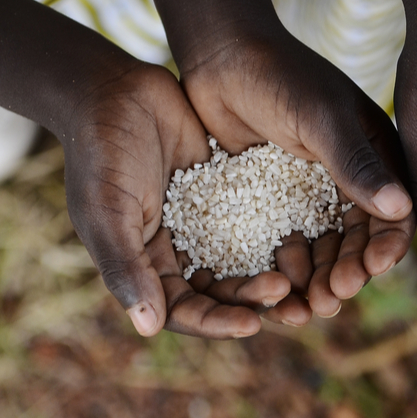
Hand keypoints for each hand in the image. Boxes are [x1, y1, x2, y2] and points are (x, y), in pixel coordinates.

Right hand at [65, 63, 294, 337]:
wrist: (117, 90)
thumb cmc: (101, 153)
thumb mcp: (108, 212)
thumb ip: (125, 266)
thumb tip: (149, 328)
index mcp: (146, 264)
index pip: (185, 309)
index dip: (217, 321)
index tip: (253, 324)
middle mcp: (180, 249)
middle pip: (224, 290)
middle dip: (256, 300)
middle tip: (292, 297)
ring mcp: (208, 220)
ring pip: (249, 258)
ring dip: (277, 272)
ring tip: (311, 279)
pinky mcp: (232, 190)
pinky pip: (263, 218)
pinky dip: (285, 231)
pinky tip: (315, 236)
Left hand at [178, 25, 415, 319]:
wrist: (218, 54)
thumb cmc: (278, 75)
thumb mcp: (321, 119)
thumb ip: (357, 164)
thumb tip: (402, 210)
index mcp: (377, 156)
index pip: (394, 212)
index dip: (385, 247)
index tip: (370, 272)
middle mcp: (350, 178)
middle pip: (358, 241)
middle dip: (348, 274)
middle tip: (330, 300)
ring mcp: (310, 191)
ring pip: (322, 251)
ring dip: (317, 281)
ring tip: (301, 310)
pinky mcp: (273, 201)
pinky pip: (285, 245)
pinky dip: (282, 271)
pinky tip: (271, 292)